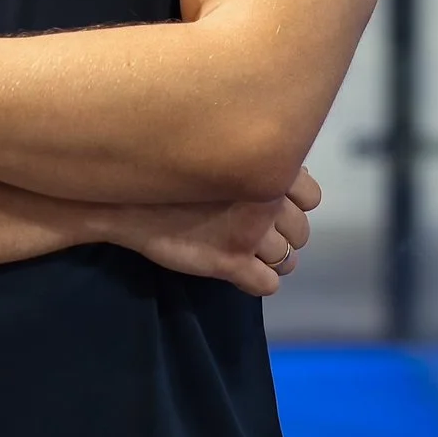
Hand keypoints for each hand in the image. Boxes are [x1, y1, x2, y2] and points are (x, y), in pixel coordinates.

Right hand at [102, 167, 320, 296]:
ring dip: (273, 259)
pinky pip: (268, 284)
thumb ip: (250, 161)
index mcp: (266, 170)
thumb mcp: (216, 152)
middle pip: (301, 232)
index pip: (311, 197)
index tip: (273, 202)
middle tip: (258, 231)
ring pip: (287, 260)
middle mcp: (267, 200)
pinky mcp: (232, 262)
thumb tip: (276, 168)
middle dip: (284, 234)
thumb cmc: (170, 168)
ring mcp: (251, 234)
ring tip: (250, 254)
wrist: (126, 195)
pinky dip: (258, 281)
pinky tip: (241, 272)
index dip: (294, 203)